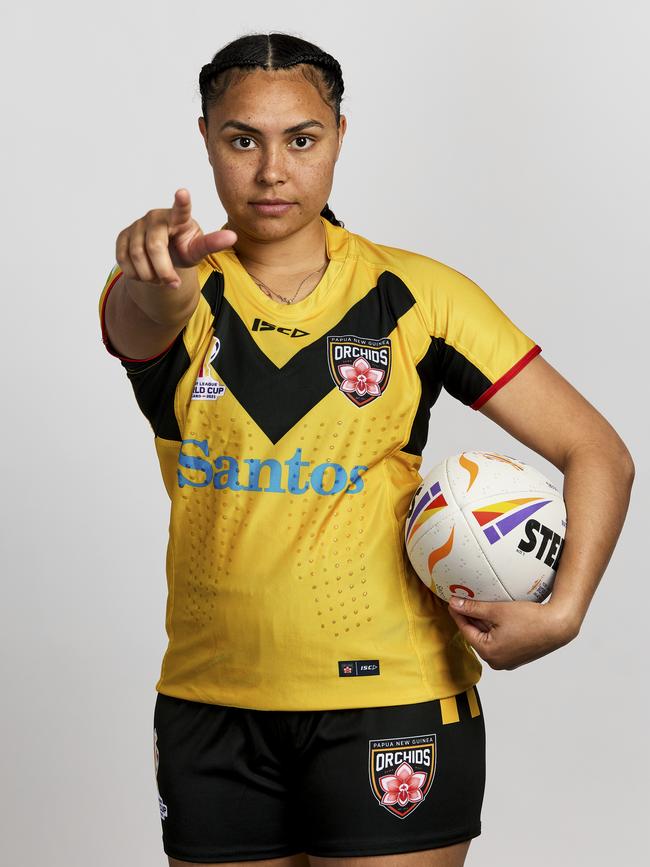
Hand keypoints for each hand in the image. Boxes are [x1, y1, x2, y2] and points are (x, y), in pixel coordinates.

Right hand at [115, 188, 236, 287]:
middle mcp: (155, 217)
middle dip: (163, 271)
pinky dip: (136, 275)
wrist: (161, 257)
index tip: (183, 192)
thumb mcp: (197, 249)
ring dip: (150, 276)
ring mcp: (137, 225)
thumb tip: (233, 236)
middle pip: (154, 247)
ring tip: (159, 278)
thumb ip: (212, 244)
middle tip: (172, 283)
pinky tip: (145, 274)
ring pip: (137, 256)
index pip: (181, 209)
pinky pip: (123, 260)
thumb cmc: (182, 248)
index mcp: (178, 218)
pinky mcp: (122, 235)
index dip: (182, 202)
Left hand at [446, 596, 578, 670]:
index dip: (458, 614)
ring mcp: (507, 660)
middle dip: (470, 618)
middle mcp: (496, 661)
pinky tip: (494, 615)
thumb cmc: (531, 620)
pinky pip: (499, 641)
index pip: (465, 630)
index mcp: (489, 653)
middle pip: (476, 635)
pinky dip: (495, 629)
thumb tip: (455, 604)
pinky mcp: (517, 655)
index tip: (452, 601)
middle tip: (463, 601)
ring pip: (488, 638)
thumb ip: (473, 608)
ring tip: (477, 606)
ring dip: (483, 623)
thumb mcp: (496, 610)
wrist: (558, 626)